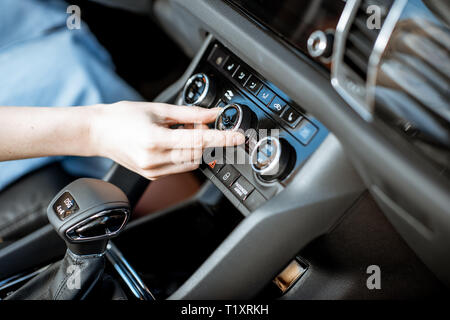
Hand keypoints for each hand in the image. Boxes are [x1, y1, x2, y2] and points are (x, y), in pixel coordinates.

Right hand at [90, 101, 243, 179]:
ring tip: (183, 131)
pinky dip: (186, 154)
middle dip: (208, 139)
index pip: (199, 140)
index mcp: (155, 140)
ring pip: (191, 161)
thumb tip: (213, 114)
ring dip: (197, 147)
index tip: (237, 137)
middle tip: (206, 124)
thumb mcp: (158, 109)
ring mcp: (153, 171)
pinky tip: (176, 142)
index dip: (222, 138)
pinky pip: (180, 167)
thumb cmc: (122, 117)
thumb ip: (189, 114)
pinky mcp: (153, 176)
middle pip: (198, 152)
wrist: (98, 133)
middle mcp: (155, 159)